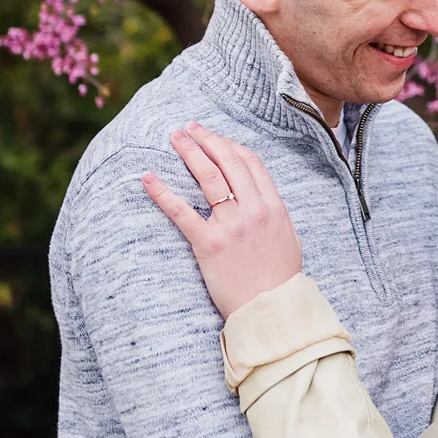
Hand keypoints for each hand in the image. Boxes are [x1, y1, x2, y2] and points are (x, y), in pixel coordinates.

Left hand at [142, 122, 303, 317]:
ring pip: (207, 177)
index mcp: (273, 206)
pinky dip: (162, 192)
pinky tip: (148, 178)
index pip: (250, 162)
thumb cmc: (280, 278)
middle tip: (188, 128)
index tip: (214, 137)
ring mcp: (231, 226)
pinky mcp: (208, 244)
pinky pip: (181, 212)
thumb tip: (261, 195)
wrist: (271, 310)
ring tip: (174, 138)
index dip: (229, 144)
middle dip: (206, 139)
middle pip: (227, 161)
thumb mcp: (288, 237)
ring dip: (188, 152)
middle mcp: (253, 210)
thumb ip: (275, 212)